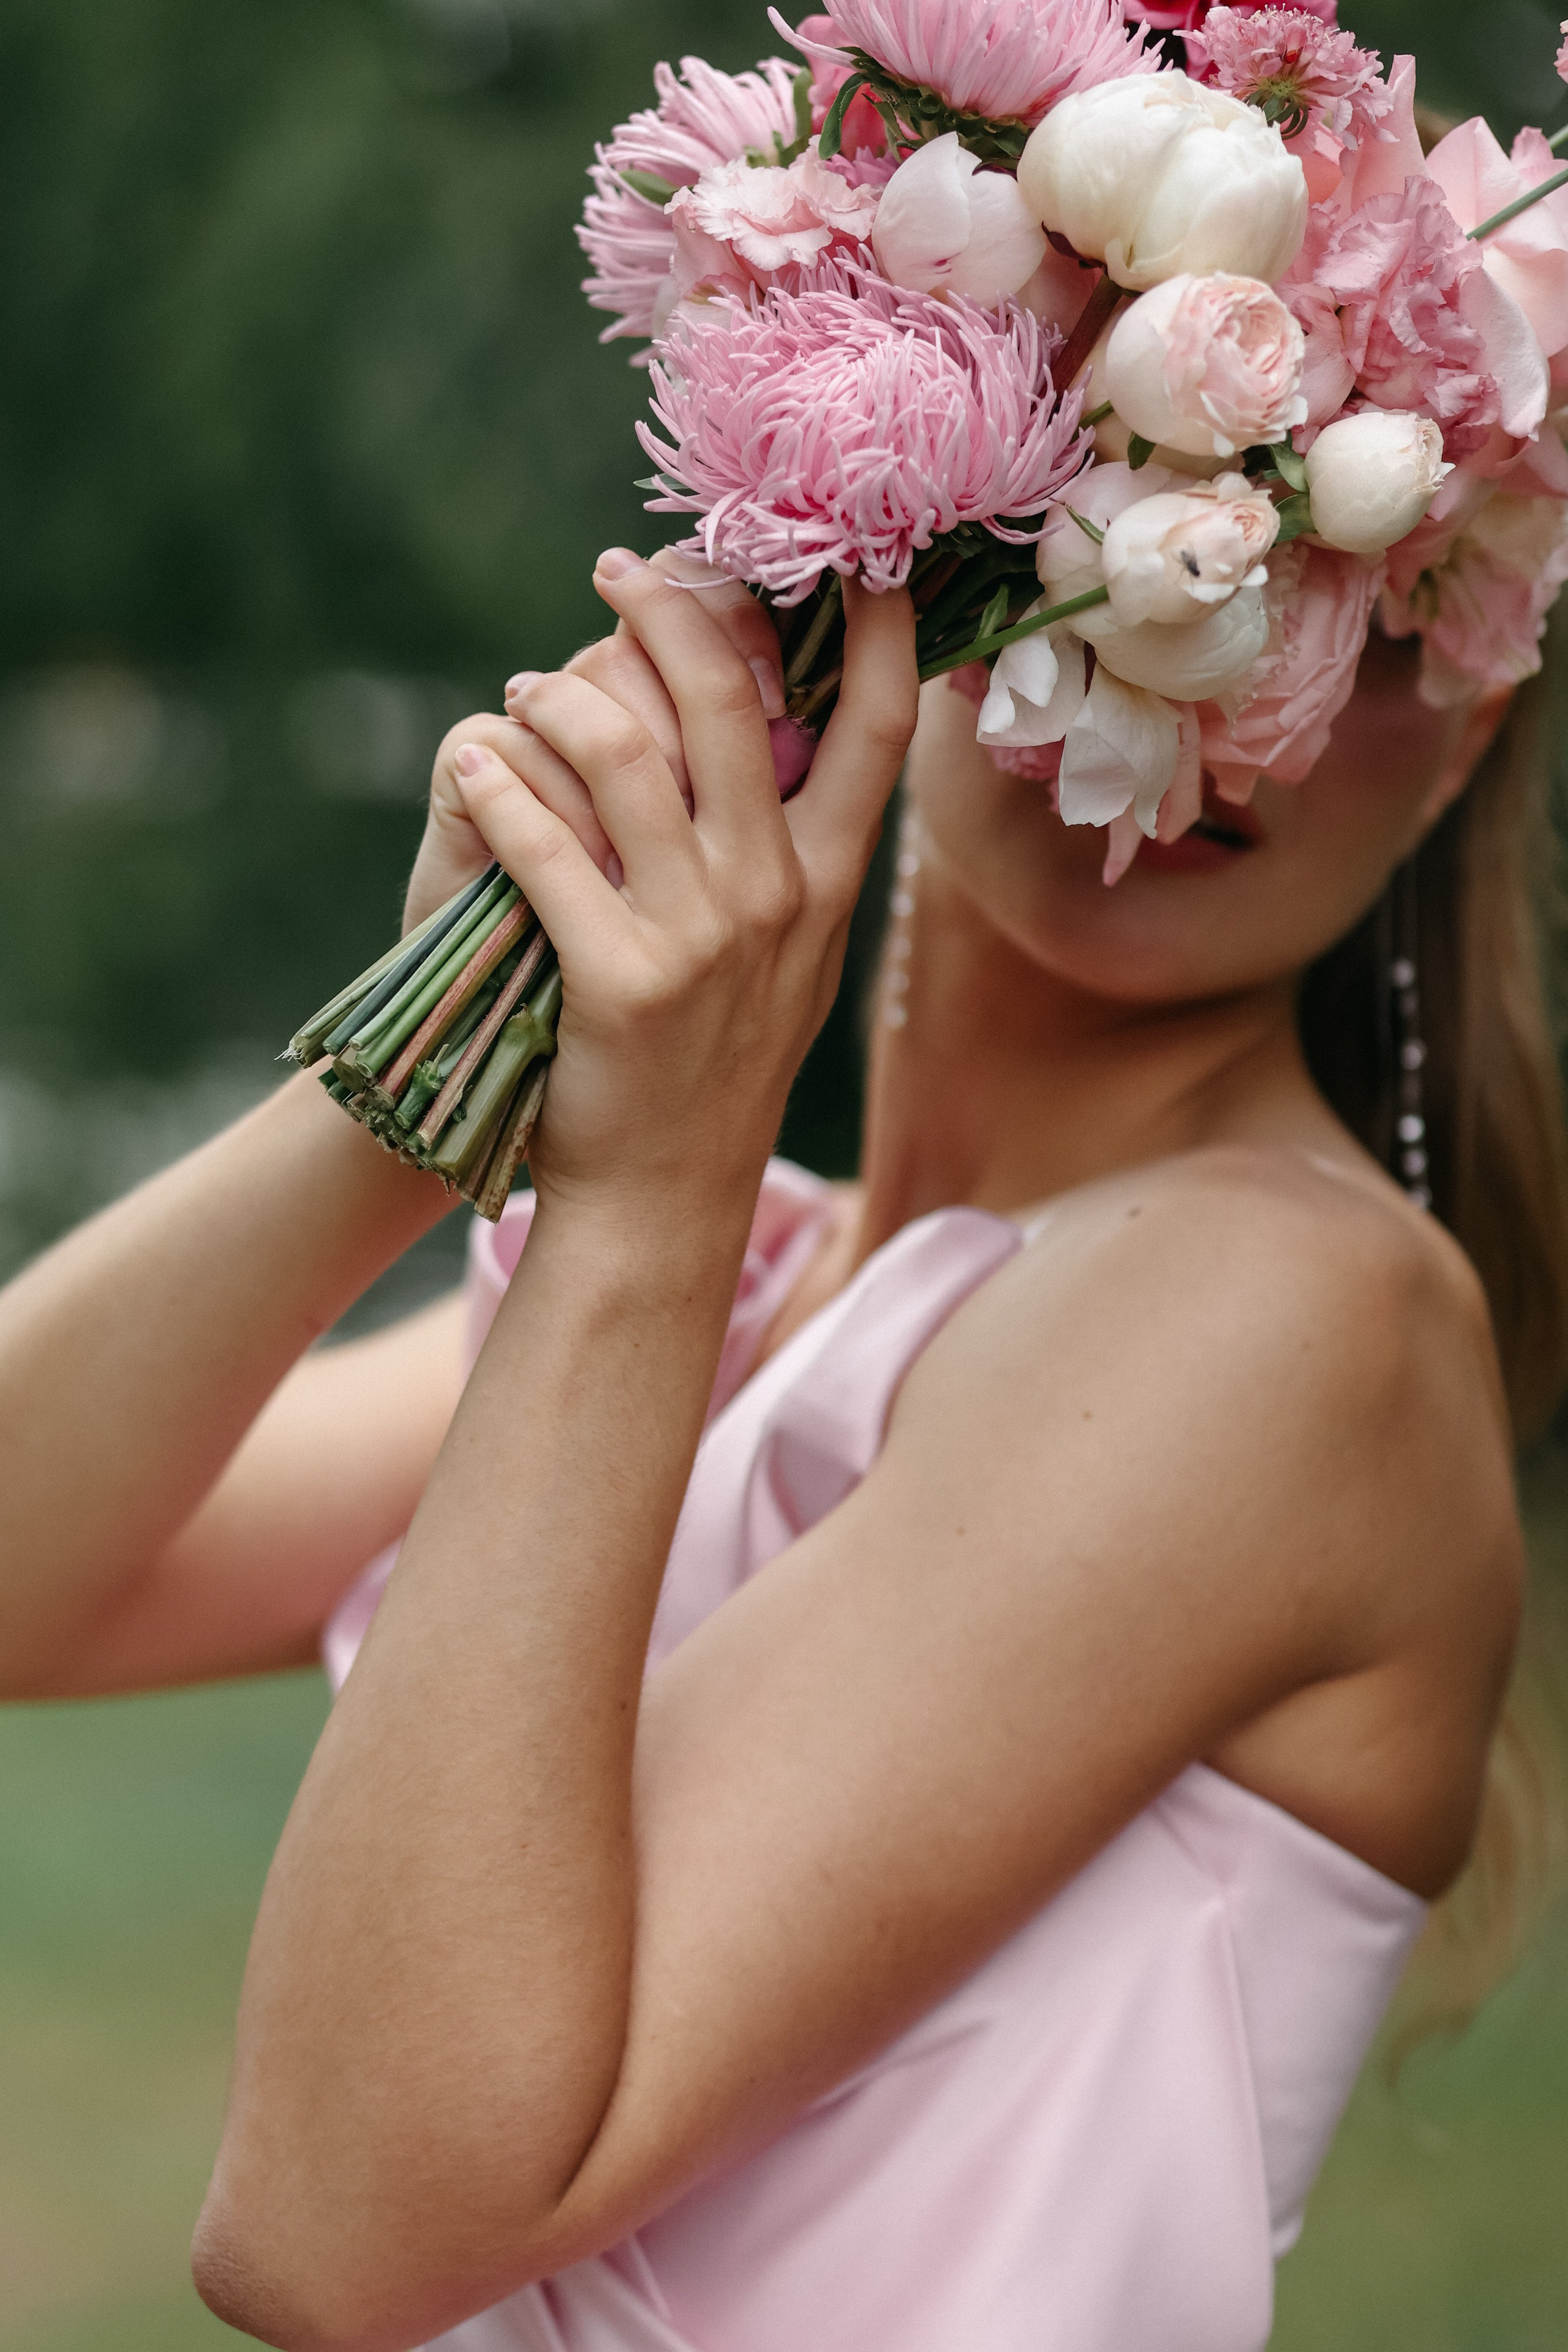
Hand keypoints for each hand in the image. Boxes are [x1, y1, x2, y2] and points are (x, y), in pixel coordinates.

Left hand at [449, 551, 915, 1220]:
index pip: (877, 727)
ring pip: (625, 757)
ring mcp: (704, 938)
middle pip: (732, 703)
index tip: (850, 553)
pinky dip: (500, 787)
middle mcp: (780, 897)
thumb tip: (783, 743)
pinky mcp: (620, 978)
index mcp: (830, 884)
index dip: (873, 627)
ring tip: (525, 694)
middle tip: (615, 571)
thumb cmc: (715, 1068)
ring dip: (561, 700)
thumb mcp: (788, 962)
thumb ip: (794, 858)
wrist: (665, 1196)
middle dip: (670, 612)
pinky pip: (545, 844)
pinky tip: (473, 761)